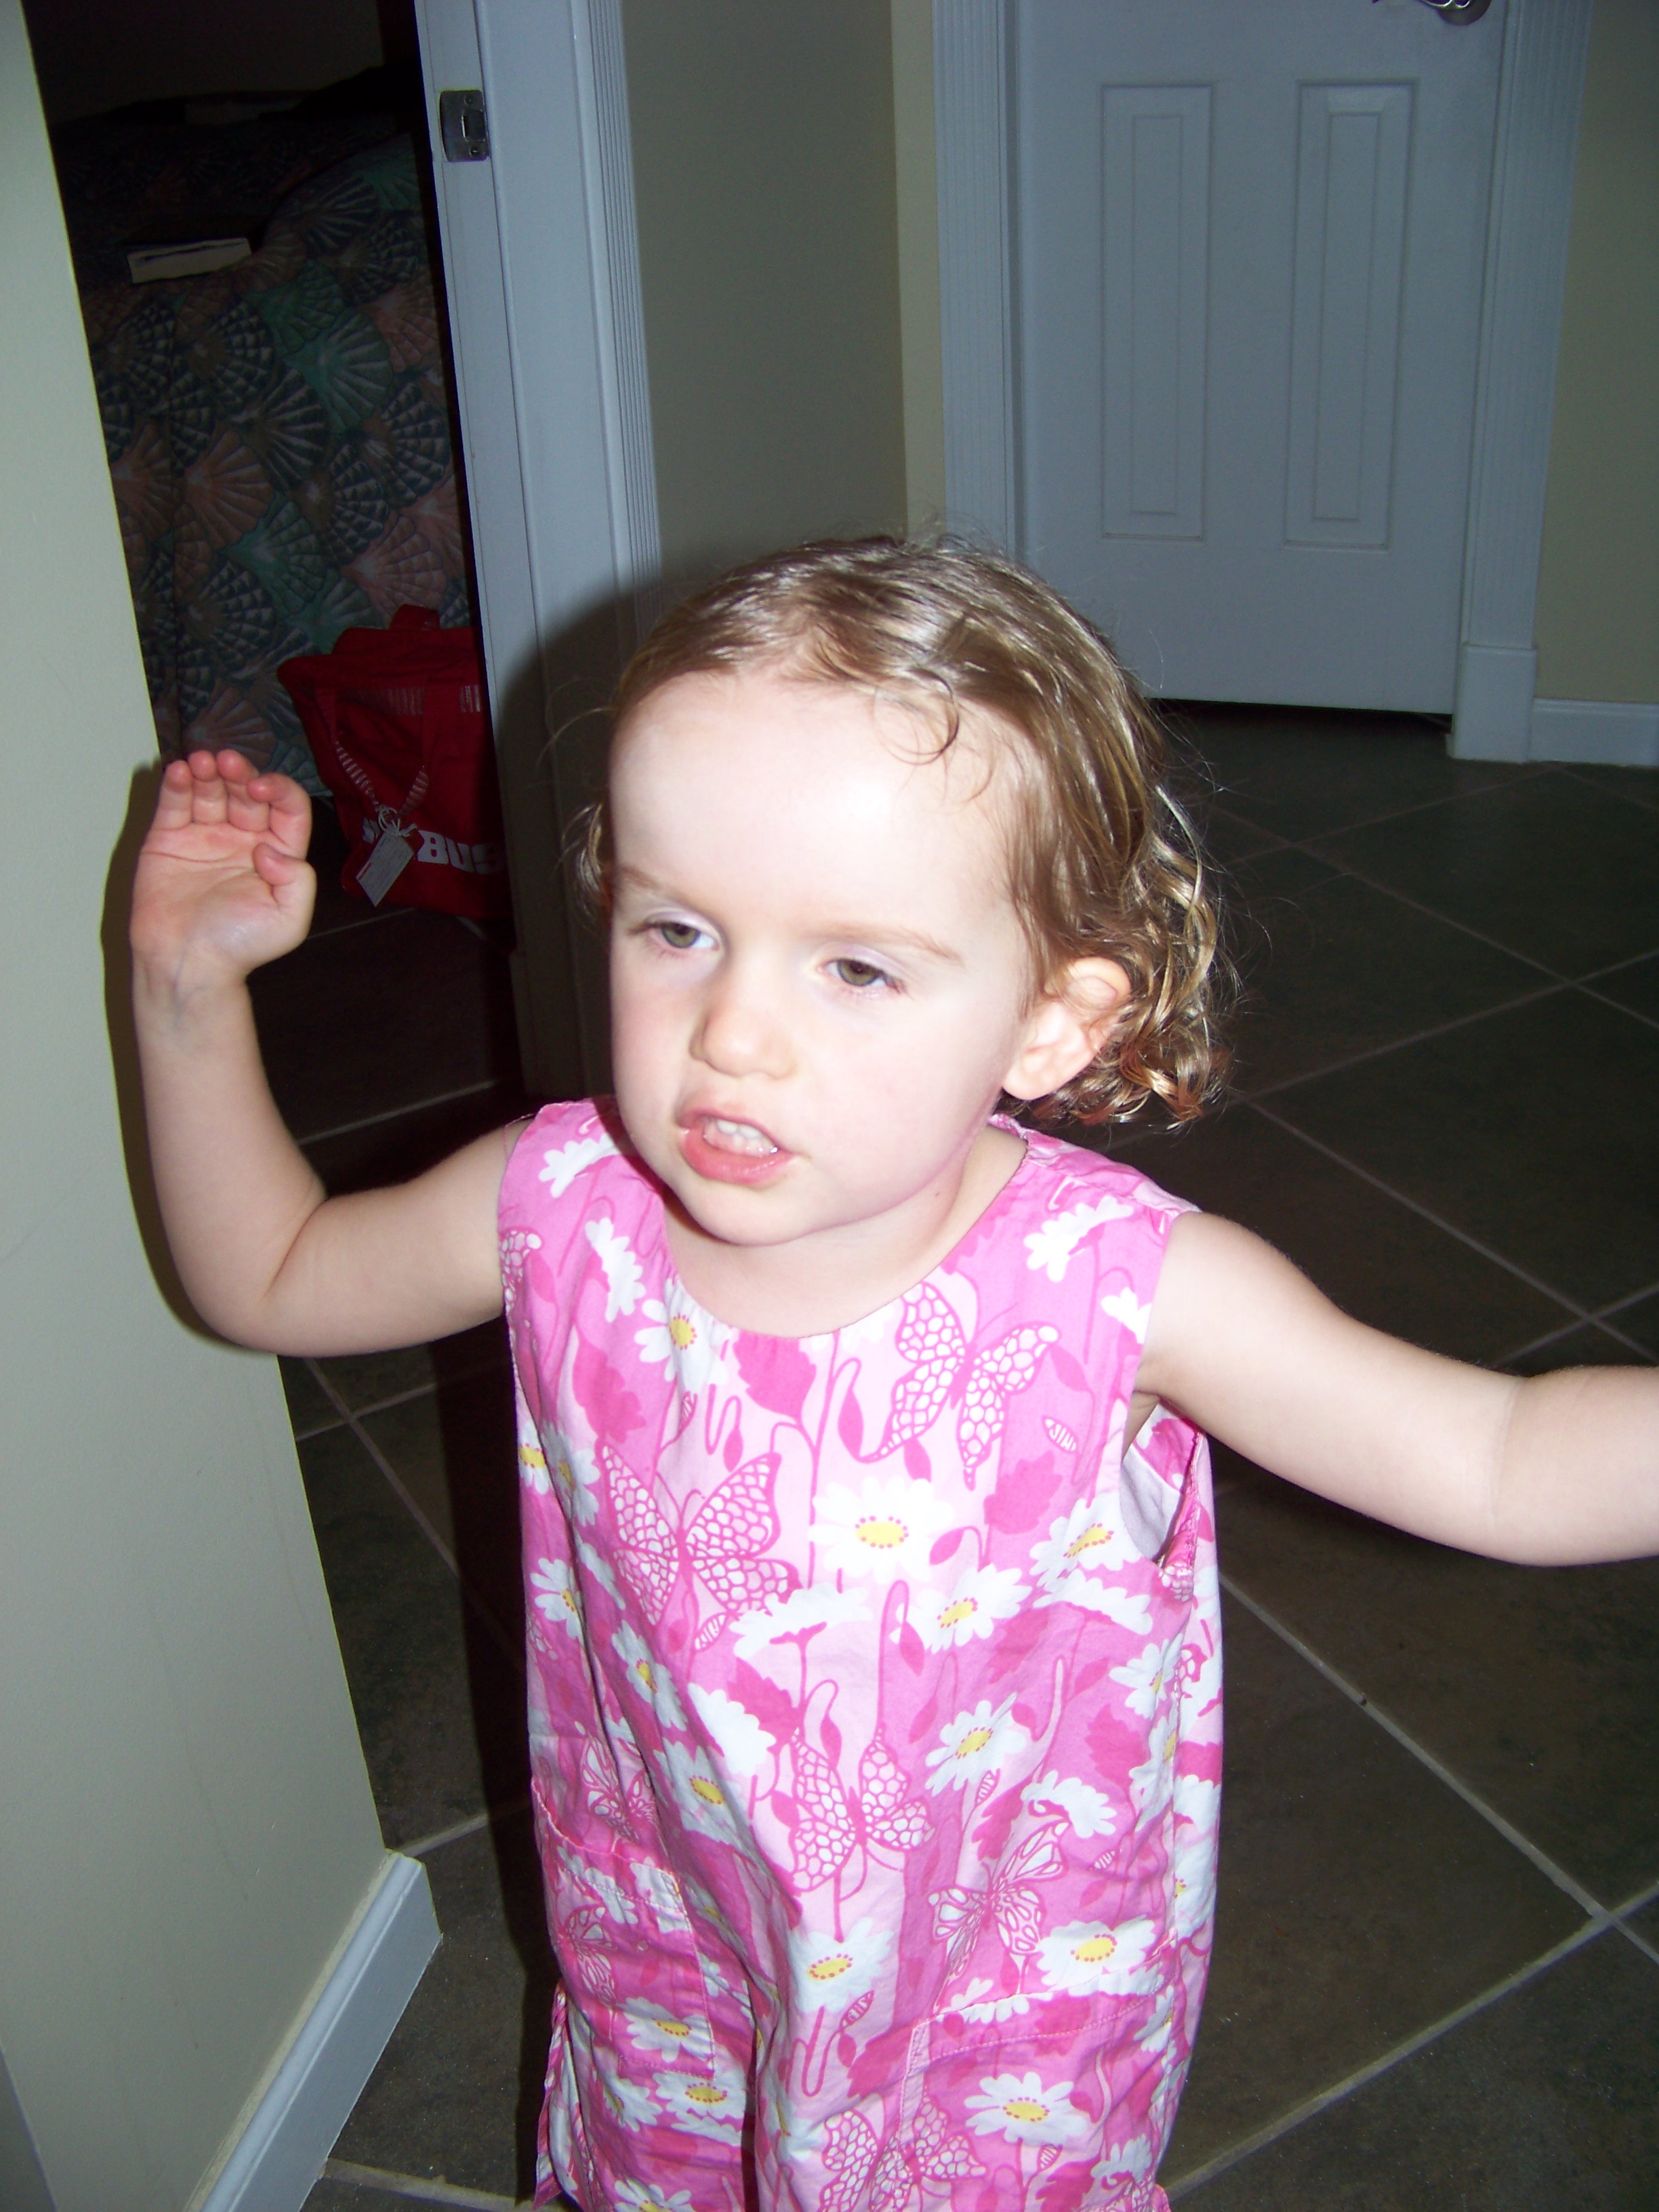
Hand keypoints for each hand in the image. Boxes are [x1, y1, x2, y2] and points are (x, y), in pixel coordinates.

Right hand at [132, 749, 315, 990]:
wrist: (186, 963)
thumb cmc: (239, 946)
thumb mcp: (289, 920)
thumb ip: (298, 880)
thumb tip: (269, 848)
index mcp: (277, 853)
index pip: (286, 807)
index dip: (278, 789)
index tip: (260, 788)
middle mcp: (242, 839)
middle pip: (246, 792)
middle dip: (240, 772)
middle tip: (228, 762)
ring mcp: (205, 837)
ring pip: (211, 791)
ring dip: (208, 771)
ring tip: (202, 762)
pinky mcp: (168, 839)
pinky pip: (175, 804)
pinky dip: (178, 784)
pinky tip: (181, 770)